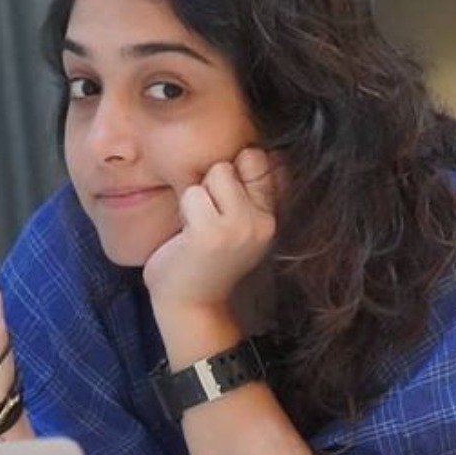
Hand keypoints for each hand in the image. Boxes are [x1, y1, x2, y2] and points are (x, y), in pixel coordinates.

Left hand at [143, 148, 277, 315]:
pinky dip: (184, 210)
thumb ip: (250, 193)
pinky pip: (193, 194)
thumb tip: (252, 146)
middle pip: (237, 161)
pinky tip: (186, 236)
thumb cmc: (205, 261)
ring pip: (215, 173)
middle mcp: (262, 222)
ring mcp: (239, 228)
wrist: (190, 307)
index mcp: (271, 217)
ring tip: (197, 225)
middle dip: (214, 182)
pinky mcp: (211, 234)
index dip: (237, 168)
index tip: (224, 199)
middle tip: (207, 217)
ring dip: (198, 195)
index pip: (263, 160)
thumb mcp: (240, 226)